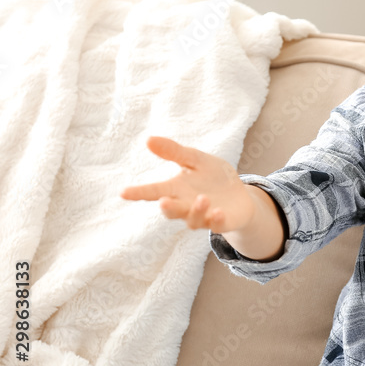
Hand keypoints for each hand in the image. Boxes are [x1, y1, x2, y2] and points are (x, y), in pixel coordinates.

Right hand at [120, 136, 254, 232]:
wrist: (240, 195)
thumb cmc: (213, 177)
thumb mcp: (196, 160)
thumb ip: (175, 152)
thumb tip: (148, 139)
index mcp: (177, 189)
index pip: (154, 191)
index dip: (139, 192)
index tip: (123, 192)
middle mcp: (186, 205)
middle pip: (171, 211)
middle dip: (168, 207)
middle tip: (164, 201)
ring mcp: (203, 216)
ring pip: (192, 220)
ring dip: (196, 210)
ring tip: (203, 199)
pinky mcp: (221, 222)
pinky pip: (216, 225)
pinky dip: (216, 220)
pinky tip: (218, 211)